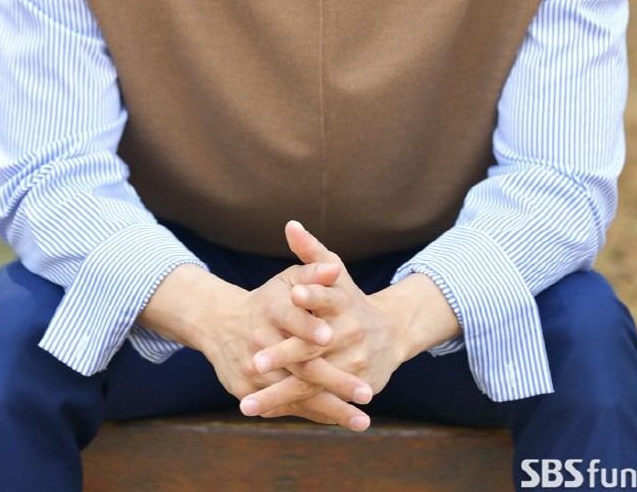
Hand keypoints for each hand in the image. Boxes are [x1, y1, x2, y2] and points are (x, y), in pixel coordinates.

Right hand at [137, 256, 371, 429]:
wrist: (222, 324)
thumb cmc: (270, 300)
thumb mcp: (288, 280)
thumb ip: (313, 271)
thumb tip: (334, 270)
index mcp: (270, 309)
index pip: (291, 319)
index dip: (309, 327)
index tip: (332, 336)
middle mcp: (258, 341)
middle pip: (299, 365)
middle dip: (334, 380)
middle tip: (365, 392)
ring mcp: (252, 371)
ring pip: (296, 392)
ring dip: (330, 407)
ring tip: (362, 419)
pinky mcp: (247, 391)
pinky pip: (286, 406)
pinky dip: (314, 414)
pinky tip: (341, 420)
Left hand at [240, 221, 460, 421]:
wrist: (389, 335)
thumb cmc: (349, 300)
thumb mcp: (334, 273)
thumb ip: (311, 253)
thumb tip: (290, 225)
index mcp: (344, 303)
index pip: (328, 298)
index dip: (312, 295)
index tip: (293, 293)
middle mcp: (350, 334)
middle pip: (314, 347)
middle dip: (284, 354)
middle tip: (254, 361)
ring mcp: (353, 365)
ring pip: (312, 381)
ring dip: (279, 394)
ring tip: (247, 403)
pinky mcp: (353, 389)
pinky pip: (319, 401)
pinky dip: (292, 407)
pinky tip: (264, 411)